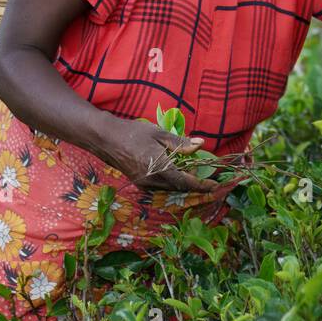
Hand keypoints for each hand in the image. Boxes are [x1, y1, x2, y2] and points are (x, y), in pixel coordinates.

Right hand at [94, 118, 220, 192]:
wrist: (106, 138)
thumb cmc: (133, 133)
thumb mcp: (159, 133)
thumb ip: (181, 143)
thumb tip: (201, 144)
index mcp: (160, 167)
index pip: (186, 182)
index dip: (202, 185)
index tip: (216, 185)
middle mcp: (152, 180)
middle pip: (179, 187)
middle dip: (194, 183)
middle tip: (205, 175)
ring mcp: (144, 184)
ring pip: (170, 188)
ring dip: (183, 182)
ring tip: (191, 170)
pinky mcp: (139, 182)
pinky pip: (161, 186)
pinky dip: (172, 181)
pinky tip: (175, 169)